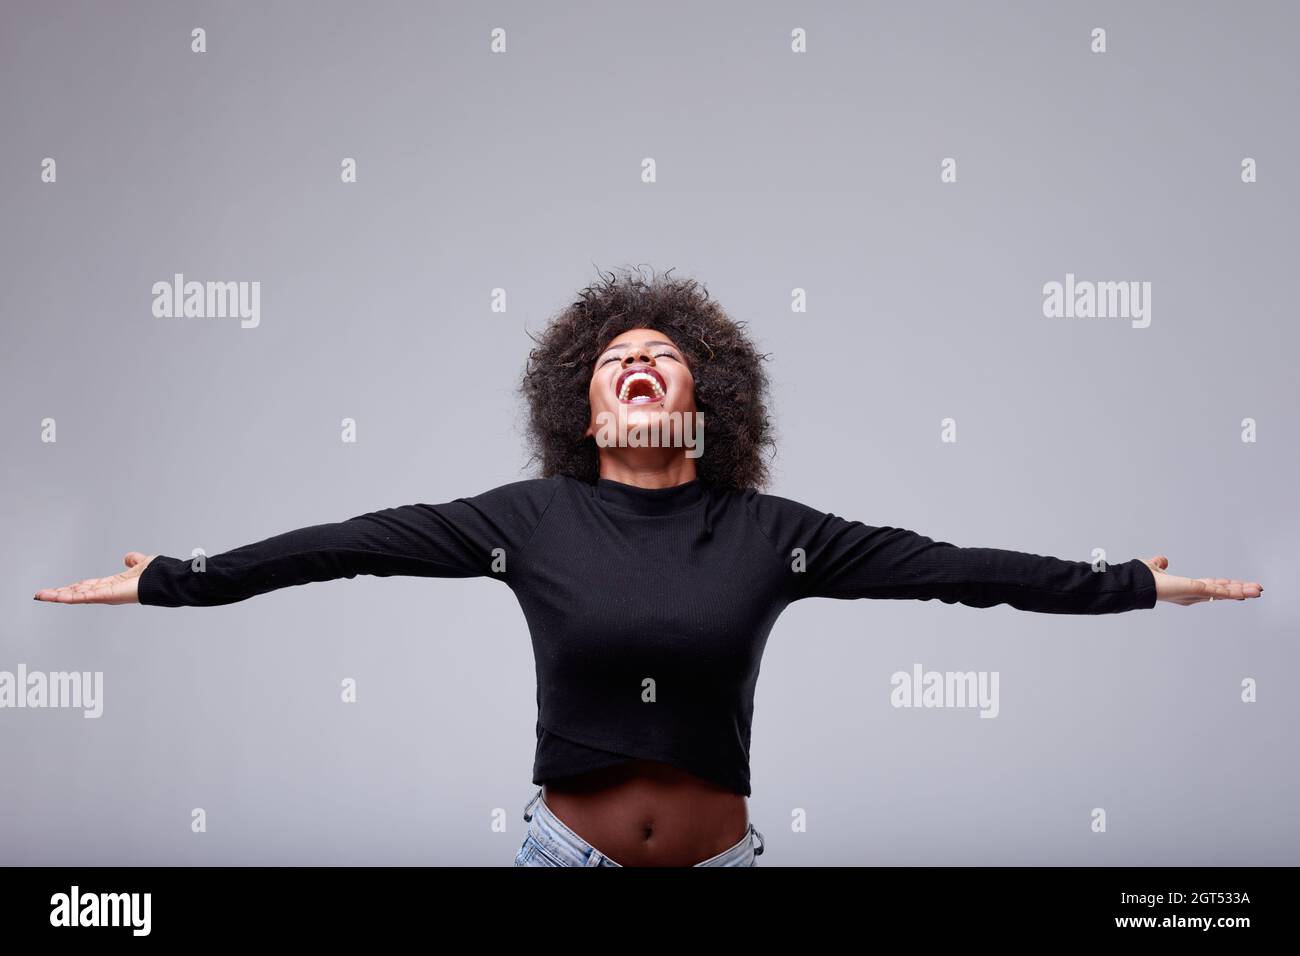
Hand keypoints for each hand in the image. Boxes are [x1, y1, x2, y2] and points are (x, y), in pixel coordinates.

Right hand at [33, 552, 155, 604]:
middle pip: (78, 592)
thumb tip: (128, 557)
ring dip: (58, 596)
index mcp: (112, 584)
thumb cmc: (157, 575)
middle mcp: (107, 591)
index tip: (57, 589)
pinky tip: (57, 596)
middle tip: (41, 595)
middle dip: (59, 593)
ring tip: (42, 596)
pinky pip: (85, 597)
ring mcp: (106, 595)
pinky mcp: (108, 596)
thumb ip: (133, 561)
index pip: (87, 586)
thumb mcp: (140, 564)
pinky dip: (70, 596)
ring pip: (77, 596)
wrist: (165, 580)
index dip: (72, 587)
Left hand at [1142, 555, 1262, 605]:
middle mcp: (1193, 594)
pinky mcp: (1196, 590)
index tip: (1237, 585)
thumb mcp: (1154, 568)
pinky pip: (1219, 592)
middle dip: (1239, 590)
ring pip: (1224, 593)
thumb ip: (1160, 564)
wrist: (1135, 585)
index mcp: (1187, 588)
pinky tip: (1246, 592)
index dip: (1224, 586)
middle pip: (1222, 591)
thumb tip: (1163, 560)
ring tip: (1258, 590)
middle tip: (1256, 589)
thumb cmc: (1141, 579)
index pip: (1211, 586)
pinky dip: (1234, 592)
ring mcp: (1196, 593)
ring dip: (1242, 591)